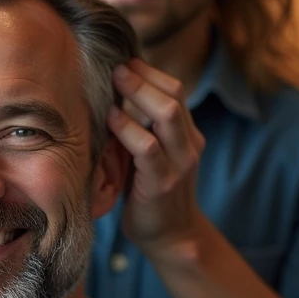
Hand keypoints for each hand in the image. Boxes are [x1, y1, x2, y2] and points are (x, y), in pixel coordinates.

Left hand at [106, 58, 206, 256]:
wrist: (170, 237)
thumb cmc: (151, 193)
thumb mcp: (151, 156)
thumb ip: (141, 129)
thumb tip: (109, 97)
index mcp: (187, 135)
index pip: (175, 91)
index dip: (150, 72)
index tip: (123, 60)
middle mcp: (189, 145)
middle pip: (174, 95)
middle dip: (143, 75)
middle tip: (115, 63)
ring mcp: (179, 164)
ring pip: (166, 114)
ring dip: (138, 93)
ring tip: (113, 79)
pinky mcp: (162, 184)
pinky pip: (147, 148)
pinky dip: (128, 129)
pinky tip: (110, 117)